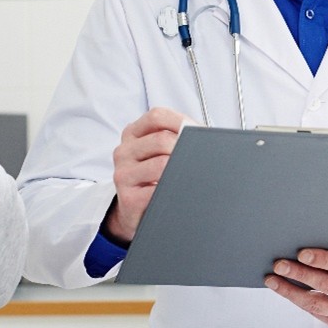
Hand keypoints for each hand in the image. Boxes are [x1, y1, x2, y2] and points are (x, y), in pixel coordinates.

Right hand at [104, 107, 192, 242]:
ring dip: (181, 169)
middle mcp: (123, 151)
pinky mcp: (128, 198)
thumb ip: (176, 137)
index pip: (156, 116)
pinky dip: (175, 190)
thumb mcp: (158, 151)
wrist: (133, 210)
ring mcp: (123, 175)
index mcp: (132, 134)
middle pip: (162, 140)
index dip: (180, 121)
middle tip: (198, 157)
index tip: (197, 130)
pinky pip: (158, 190)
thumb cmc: (154, 176)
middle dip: (185, 147)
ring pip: (162, 164)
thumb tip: (203, 134)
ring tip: (190, 175)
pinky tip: (180, 191)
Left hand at [265, 245, 327, 327]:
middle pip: (326, 285)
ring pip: (316, 304)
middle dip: (299, 274)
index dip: (322, 259)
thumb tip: (316, 244)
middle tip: (279, 265)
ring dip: (291, 292)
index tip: (301, 253)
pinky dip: (301, 301)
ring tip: (273, 280)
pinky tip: (288, 291)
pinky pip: (318, 313)